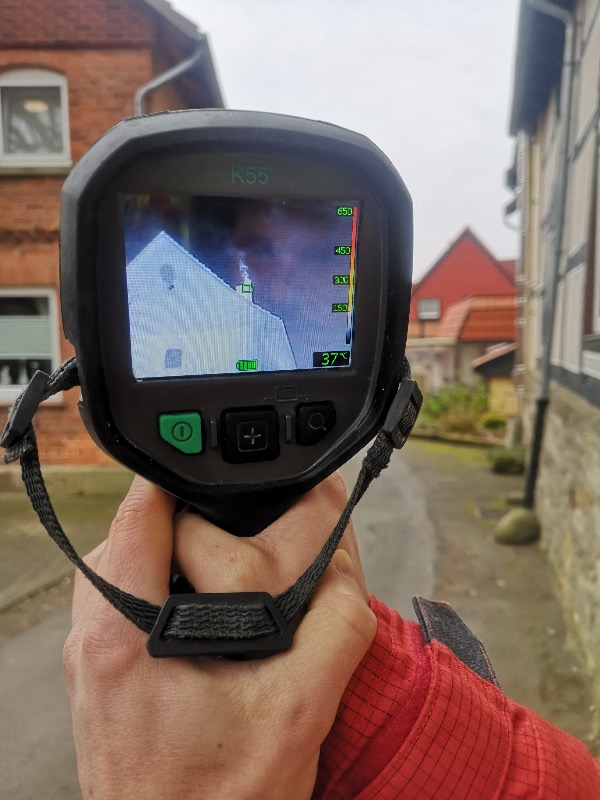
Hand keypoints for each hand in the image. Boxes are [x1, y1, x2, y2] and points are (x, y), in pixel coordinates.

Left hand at [63, 474, 374, 799]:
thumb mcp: (299, 713)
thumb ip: (334, 629)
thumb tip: (344, 568)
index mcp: (124, 635)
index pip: (137, 512)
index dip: (181, 477)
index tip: (220, 470)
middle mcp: (92, 640)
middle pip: (131, 531)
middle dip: (185, 516)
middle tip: (238, 525)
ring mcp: (89, 660)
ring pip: (125, 564)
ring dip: (172, 553)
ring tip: (226, 571)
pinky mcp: (98, 677)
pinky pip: (123, 602)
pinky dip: (161, 588)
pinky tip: (207, 614)